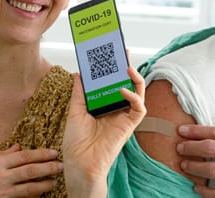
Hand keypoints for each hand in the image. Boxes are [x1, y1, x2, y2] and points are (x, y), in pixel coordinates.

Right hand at [0, 144, 62, 197]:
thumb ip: (2, 155)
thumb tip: (19, 146)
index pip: (24, 156)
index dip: (41, 154)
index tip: (53, 153)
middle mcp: (0, 176)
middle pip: (30, 170)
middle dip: (48, 167)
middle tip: (61, 165)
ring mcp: (1, 192)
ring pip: (29, 187)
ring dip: (44, 184)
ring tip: (54, 181)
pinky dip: (32, 196)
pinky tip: (40, 194)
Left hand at [63, 66, 145, 196]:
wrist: (79, 162)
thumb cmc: (76, 142)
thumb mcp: (75, 111)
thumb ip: (79, 92)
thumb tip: (79, 73)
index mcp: (104, 104)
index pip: (112, 82)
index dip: (114, 68)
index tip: (112, 53)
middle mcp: (116, 108)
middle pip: (127, 83)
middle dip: (127, 67)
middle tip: (124, 52)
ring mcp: (124, 116)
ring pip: (138, 93)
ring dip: (136, 79)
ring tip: (128, 67)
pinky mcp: (129, 125)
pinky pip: (139, 109)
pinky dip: (134, 97)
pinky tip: (123, 90)